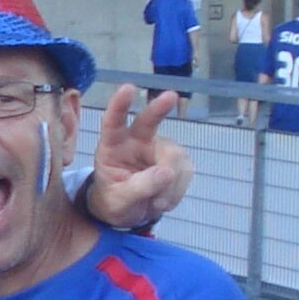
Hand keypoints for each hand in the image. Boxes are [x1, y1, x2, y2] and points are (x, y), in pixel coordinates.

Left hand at [82, 85, 192, 231]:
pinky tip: (163, 200)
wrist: (130, 211)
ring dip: (169, 185)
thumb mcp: (119, 201)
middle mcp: (137, 140)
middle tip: (170, 96)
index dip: (119, 105)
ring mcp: (160, 148)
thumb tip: (166, 172)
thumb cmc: (115, 200)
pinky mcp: (178, 160)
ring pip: (174, 159)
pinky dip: (177, 191)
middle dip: (159, 108)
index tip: (128, 88)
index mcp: (113, 146)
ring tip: (155, 203)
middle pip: (149, 121)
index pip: (113, 123)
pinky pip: (185, 173)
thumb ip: (138, 187)